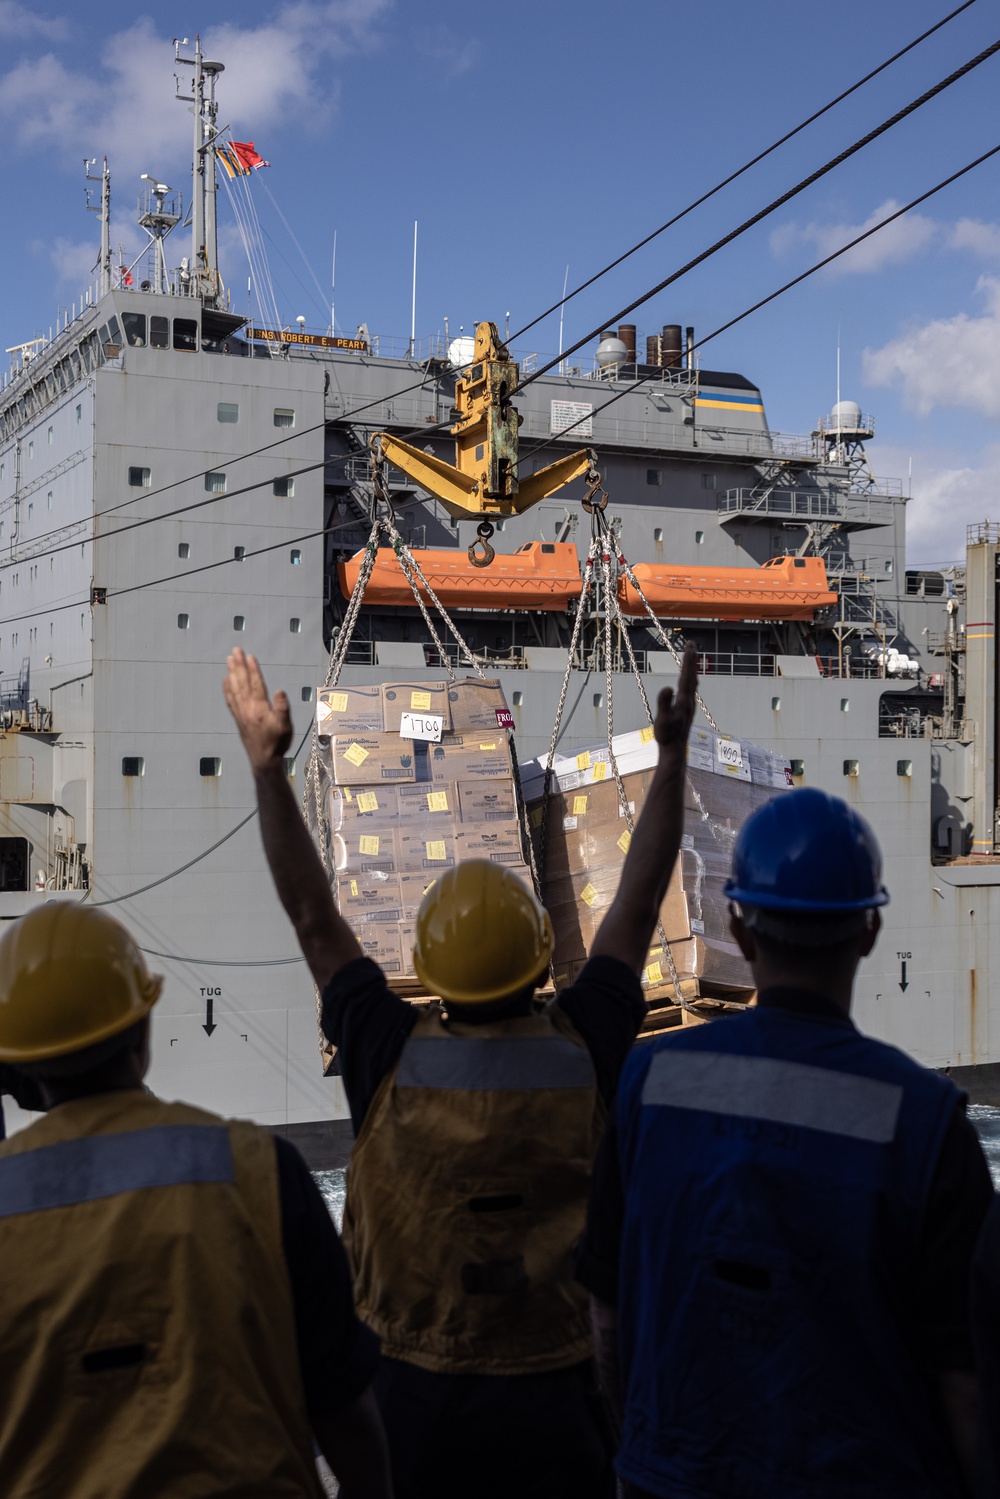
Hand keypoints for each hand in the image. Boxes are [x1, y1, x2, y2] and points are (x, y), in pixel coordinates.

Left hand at [223, 648, 292, 772]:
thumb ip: (283, 708)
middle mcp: (247, 708)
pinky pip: (230, 699)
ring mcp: (241, 713)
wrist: (264, 760)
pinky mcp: (238, 719)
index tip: (249, 656)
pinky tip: (225, 680)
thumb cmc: (277, 743)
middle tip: (235, 650)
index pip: (255, 684)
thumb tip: (280, 691)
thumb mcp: (286, 726)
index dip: (253, 669)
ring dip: (232, 673)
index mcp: (259, 708)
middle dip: (239, 665)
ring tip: (229, 659)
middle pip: (242, 682)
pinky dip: (227, 688)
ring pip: (234, 688)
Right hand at [654, 641, 697, 753]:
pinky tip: (689, 681)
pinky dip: (690, 679)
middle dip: (691, 660)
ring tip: (691, 658)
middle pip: (692, 676)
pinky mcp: (686, 710)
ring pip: (692, 682)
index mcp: (684, 700)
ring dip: (691, 669)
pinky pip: (690, 689)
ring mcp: (689, 706)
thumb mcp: (662, 720)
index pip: (686, 675)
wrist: (675, 751)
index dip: (688, 660)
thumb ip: (664, 703)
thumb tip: (667, 688)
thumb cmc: (667, 736)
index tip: (690, 645)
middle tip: (691, 644)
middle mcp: (689, 701)